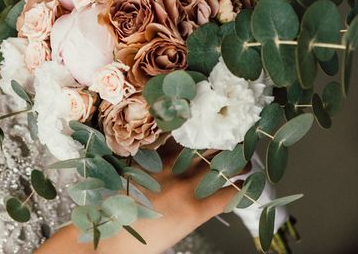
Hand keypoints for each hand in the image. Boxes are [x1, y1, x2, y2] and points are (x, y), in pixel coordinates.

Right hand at [40, 142, 237, 253]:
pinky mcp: (194, 211)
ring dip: (238, 162)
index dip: (201, 125)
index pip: (184, 131)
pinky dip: (241, 189)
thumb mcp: (125, 173)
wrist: (109, 237)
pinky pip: (226, 195)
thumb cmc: (113, 208)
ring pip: (222, 166)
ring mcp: (184, 187)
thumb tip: (160, 152)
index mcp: (153, 155)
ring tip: (246, 160)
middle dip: (224, 138)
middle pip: (206, 143)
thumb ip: (145, 160)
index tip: (212, 120)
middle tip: (237, 136)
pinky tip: (248, 185)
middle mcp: (171, 166)